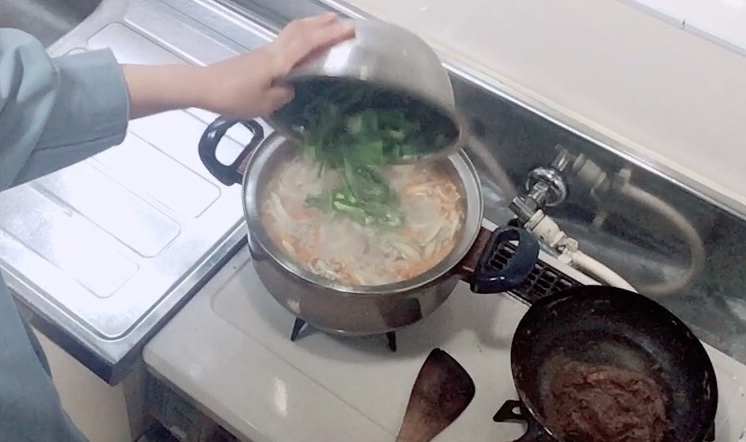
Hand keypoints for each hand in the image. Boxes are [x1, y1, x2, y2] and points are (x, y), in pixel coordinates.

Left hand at [201, 13, 354, 117]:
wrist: (204, 87)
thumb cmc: (234, 97)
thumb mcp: (264, 104)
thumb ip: (283, 95)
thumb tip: (292, 88)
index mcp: (279, 61)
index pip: (310, 43)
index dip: (331, 35)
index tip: (350, 30)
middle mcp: (274, 51)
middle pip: (301, 30)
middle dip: (324, 24)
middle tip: (344, 22)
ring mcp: (265, 52)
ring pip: (293, 32)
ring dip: (312, 26)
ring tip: (327, 25)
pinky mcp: (258, 57)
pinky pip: (285, 41)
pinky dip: (301, 36)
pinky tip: (304, 44)